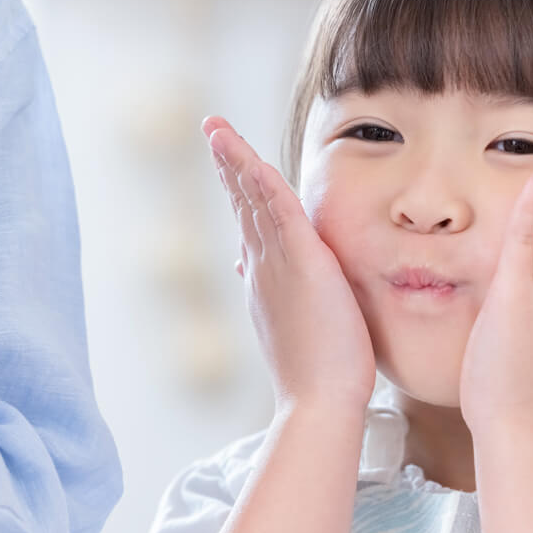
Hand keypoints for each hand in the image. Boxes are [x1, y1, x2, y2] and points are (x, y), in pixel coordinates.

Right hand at [204, 116, 377, 414]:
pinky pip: (278, 211)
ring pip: (254, 201)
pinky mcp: (302, 263)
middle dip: (228, 165)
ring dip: (235, 161)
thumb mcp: (293, 326)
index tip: (231, 164)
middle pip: (243, 205)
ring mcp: (278, 265)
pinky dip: (261, 181)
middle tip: (212, 130)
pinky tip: (247, 157)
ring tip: (216, 130)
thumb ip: (276, 294)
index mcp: (266, 280)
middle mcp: (264, 268)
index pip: (251, 224)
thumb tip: (249, 272)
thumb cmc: (318, 374)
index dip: (240, 191)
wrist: (320, 402)